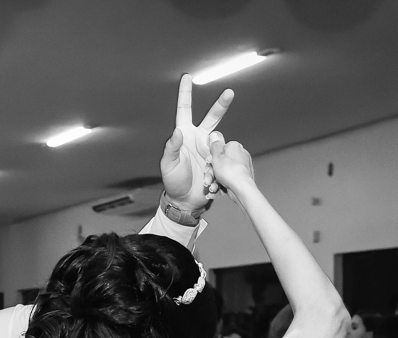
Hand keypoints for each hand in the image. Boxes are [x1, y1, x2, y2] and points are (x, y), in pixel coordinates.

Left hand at [159, 75, 233, 211]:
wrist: (186, 201)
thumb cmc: (173, 181)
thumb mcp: (168, 165)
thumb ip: (171, 148)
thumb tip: (177, 132)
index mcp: (185, 135)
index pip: (185, 110)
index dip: (185, 94)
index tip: (187, 77)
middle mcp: (198, 138)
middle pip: (212, 117)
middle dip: (221, 104)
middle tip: (229, 92)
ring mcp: (210, 149)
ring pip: (220, 143)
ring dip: (215, 160)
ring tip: (205, 177)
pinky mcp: (219, 160)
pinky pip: (224, 160)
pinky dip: (217, 172)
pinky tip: (210, 184)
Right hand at [207, 132, 255, 202]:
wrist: (241, 188)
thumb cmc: (230, 171)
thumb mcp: (217, 155)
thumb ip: (215, 144)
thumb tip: (214, 134)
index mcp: (235, 147)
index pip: (219, 150)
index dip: (211, 159)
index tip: (208, 163)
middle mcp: (240, 156)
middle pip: (220, 164)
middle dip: (211, 173)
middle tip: (208, 178)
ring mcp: (241, 169)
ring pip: (222, 174)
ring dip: (214, 181)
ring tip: (212, 187)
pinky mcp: (241, 180)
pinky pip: (227, 182)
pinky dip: (220, 187)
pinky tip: (214, 192)